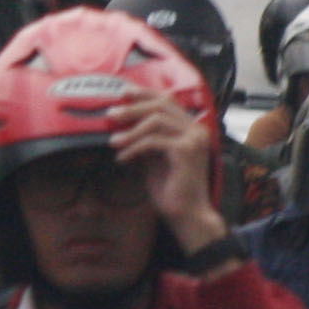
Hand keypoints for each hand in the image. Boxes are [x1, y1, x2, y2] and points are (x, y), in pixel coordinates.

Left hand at [107, 92, 227, 256]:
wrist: (186, 216)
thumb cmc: (171, 190)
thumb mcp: (155, 159)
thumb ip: (146, 140)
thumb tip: (124, 125)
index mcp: (191, 129)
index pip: (168, 100)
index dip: (145, 93)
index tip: (124, 93)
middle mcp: (196, 130)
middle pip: (162, 104)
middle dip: (133, 107)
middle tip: (112, 114)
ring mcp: (193, 139)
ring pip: (156, 120)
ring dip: (130, 130)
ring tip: (113, 141)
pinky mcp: (186, 152)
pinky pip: (153, 141)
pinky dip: (134, 147)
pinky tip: (122, 158)